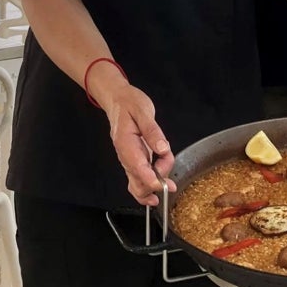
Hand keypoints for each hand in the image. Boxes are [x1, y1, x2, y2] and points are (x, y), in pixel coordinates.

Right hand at [98, 80, 174, 205]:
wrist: (118, 100)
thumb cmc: (130, 104)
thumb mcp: (143, 111)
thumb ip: (152, 131)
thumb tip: (162, 149)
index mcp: (126, 144)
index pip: (138, 170)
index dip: (152, 181)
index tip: (166, 185)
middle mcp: (126, 157)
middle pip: (138, 184)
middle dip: (157, 184)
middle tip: (168, 164)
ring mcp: (129, 160)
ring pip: (139, 185)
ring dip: (156, 182)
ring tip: (166, 160)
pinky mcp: (134, 160)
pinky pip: (141, 179)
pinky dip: (152, 183)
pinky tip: (162, 178)